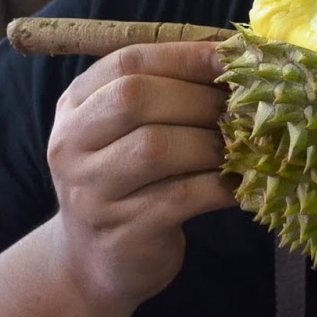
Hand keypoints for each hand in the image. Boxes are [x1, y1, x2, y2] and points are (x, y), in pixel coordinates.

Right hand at [46, 42, 237, 308]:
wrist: (96, 261)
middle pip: (135, 99)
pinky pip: (181, 198)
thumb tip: (242, 59)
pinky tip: (242, 184)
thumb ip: (170, 93)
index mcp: (76, 106)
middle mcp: (71, 144)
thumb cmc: (132, 180)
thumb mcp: (133, 132)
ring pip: (156, 148)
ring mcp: (91, 192)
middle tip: (243, 111)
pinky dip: (221, 186)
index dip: (185, 56)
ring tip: (244, 146)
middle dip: (200, 100)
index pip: (126, 63)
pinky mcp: (122, 232)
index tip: (233, 58)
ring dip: (213, 143)